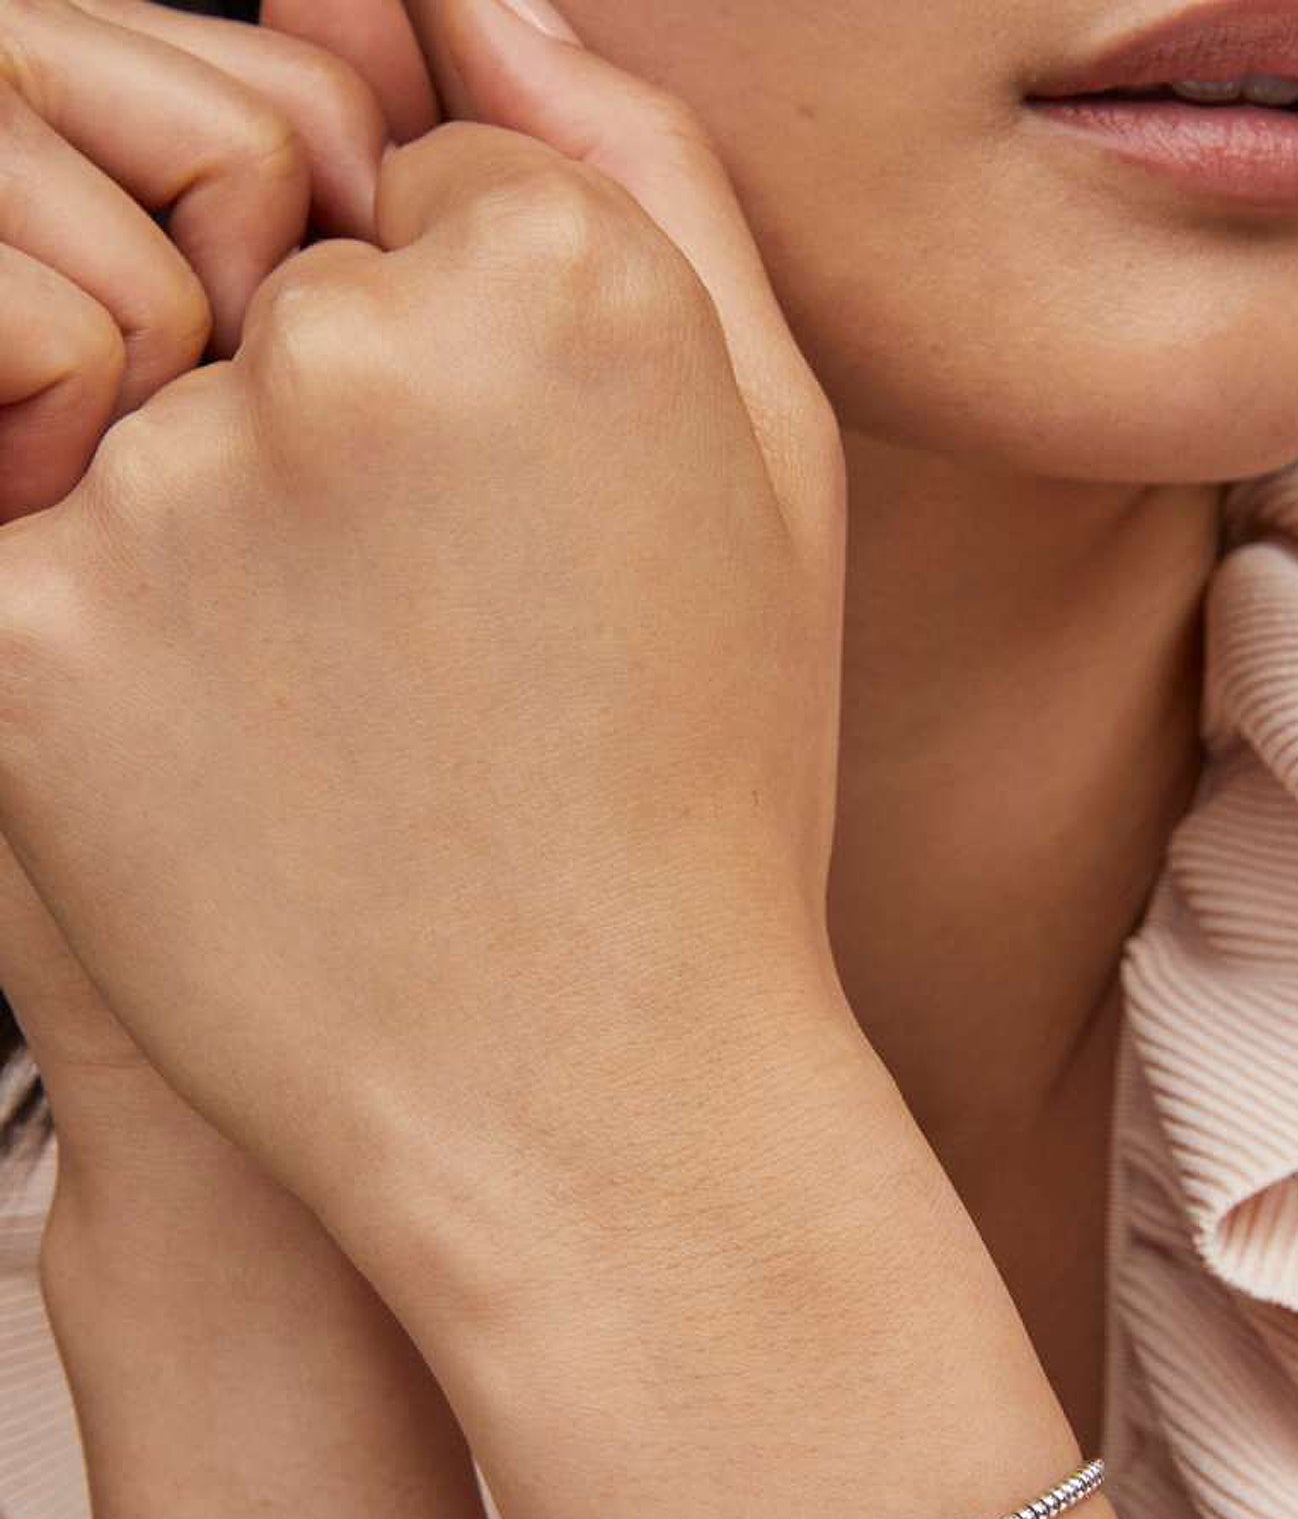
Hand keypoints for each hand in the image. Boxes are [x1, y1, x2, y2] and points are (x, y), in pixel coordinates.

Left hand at [0, 0, 851, 1335]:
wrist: (591, 1102)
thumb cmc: (706, 795)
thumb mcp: (771, 479)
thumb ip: (647, 187)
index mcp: (565, 282)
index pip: (431, 185)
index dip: (485, 364)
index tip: (532, 531)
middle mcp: (351, 347)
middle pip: (278, 281)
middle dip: (344, 425)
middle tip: (451, 645)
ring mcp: (171, 491)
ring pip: (153, 406)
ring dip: (231, 530)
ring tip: (361, 726)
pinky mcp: (25, 634)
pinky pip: (48, 543)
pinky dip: (125, 637)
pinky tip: (253, 767)